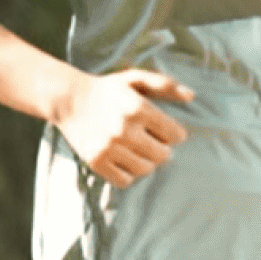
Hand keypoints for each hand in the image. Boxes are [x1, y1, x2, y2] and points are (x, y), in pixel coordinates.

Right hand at [56, 68, 192, 186]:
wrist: (68, 99)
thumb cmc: (108, 89)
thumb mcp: (135, 79)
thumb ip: (165, 85)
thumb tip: (192, 96)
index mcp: (137, 108)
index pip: (174, 135)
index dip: (175, 134)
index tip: (169, 132)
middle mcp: (123, 129)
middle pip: (162, 155)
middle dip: (163, 150)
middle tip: (155, 143)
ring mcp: (108, 147)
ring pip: (145, 170)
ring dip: (148, 163)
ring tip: (141, 152)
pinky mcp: (95, 162)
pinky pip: (124, 181)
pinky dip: (129, 175)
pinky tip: (126, 161)